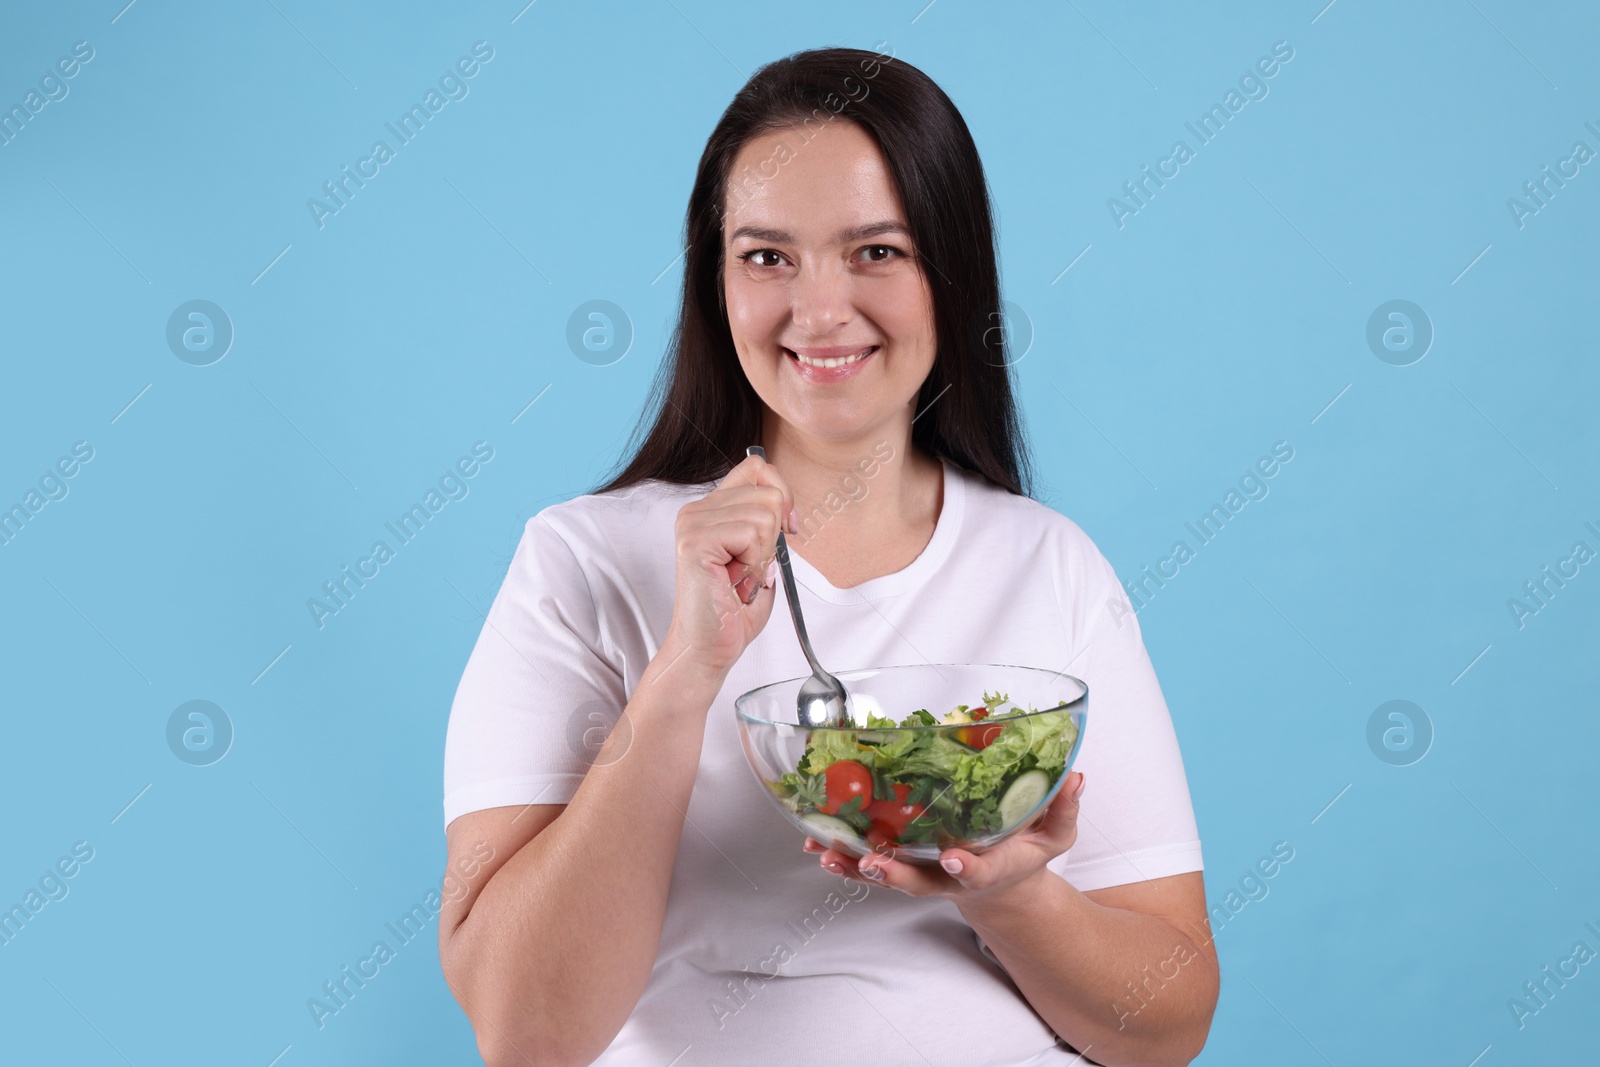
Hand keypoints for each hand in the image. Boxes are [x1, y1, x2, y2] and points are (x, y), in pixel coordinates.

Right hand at [657, 452, 795, 680]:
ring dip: (763, 555)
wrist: (709, 649)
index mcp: (710, 509)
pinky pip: (751, 533)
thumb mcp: (759, 556)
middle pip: (769, 493)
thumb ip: (766, 523)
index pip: (757, 467)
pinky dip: (754, 563)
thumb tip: (784, 502)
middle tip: (750, 569)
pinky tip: (735, 582)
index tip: (787, 527)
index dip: (782, 494)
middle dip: (774, 538)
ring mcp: (693, 524)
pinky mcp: (695, 542)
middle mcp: (696, 510)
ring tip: (740, 578)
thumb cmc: (733, 610)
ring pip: (764, 514)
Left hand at [805, 771, 1085, 902]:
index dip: (967, 867)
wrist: (1001, 886)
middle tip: (873, 862)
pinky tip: (817, 844)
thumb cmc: (1024, 854)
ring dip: (855, 866)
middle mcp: (950, 878)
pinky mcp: (903, 866)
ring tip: (827, 852)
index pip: (979, 871)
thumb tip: (1075, 776)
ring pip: (886, 875)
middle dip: (895, 874)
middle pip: (919, 881)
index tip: (955, 858)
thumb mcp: (1054, 835)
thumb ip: (1063, 808)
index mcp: (989, 868)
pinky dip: (843, 857)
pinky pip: (869, 864)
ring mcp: (923, 874)